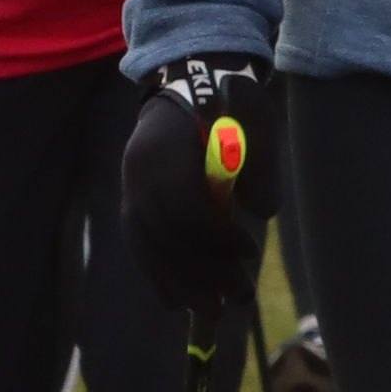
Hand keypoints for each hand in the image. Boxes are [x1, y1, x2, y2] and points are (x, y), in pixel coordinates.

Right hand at [121, 53, 278, 313]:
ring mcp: (130, 185)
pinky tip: (176, 301)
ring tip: (212, 312)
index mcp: (165, 148)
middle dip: (203, 273)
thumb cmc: (230, 100)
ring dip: (181, 283)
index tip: (249, 253)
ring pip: (148, 245)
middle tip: (239, 300)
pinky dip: (157, 274)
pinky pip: (139, 243)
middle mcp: (137, 171)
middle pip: (165, 235)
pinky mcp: (132, 198)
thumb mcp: (256, 120)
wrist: (191, 79)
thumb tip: (259, 211)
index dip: (217, 237)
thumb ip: (260, 164)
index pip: (185, 207)